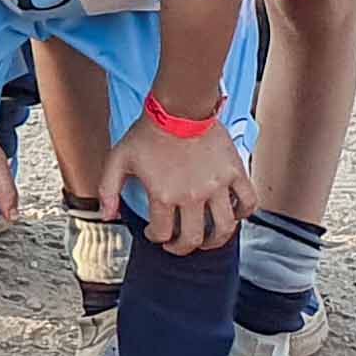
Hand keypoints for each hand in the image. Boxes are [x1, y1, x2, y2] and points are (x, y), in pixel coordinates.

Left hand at [112, 108, 251, 254]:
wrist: (179, 107)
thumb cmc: (148, 132)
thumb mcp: (118, 159)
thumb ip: (108, 190)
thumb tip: (106, 216)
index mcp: (164, 195)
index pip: (163, 233)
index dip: (156, 238)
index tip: (155, 234)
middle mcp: (192, 196)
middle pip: (194, 238)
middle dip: (183, 248)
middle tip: (178, 246)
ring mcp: (217, 186)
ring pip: (224, 228)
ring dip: (215, 240)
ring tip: (208, 239)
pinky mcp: (235, 173)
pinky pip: (248, 202)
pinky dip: (244, 214)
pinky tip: (234, 215)